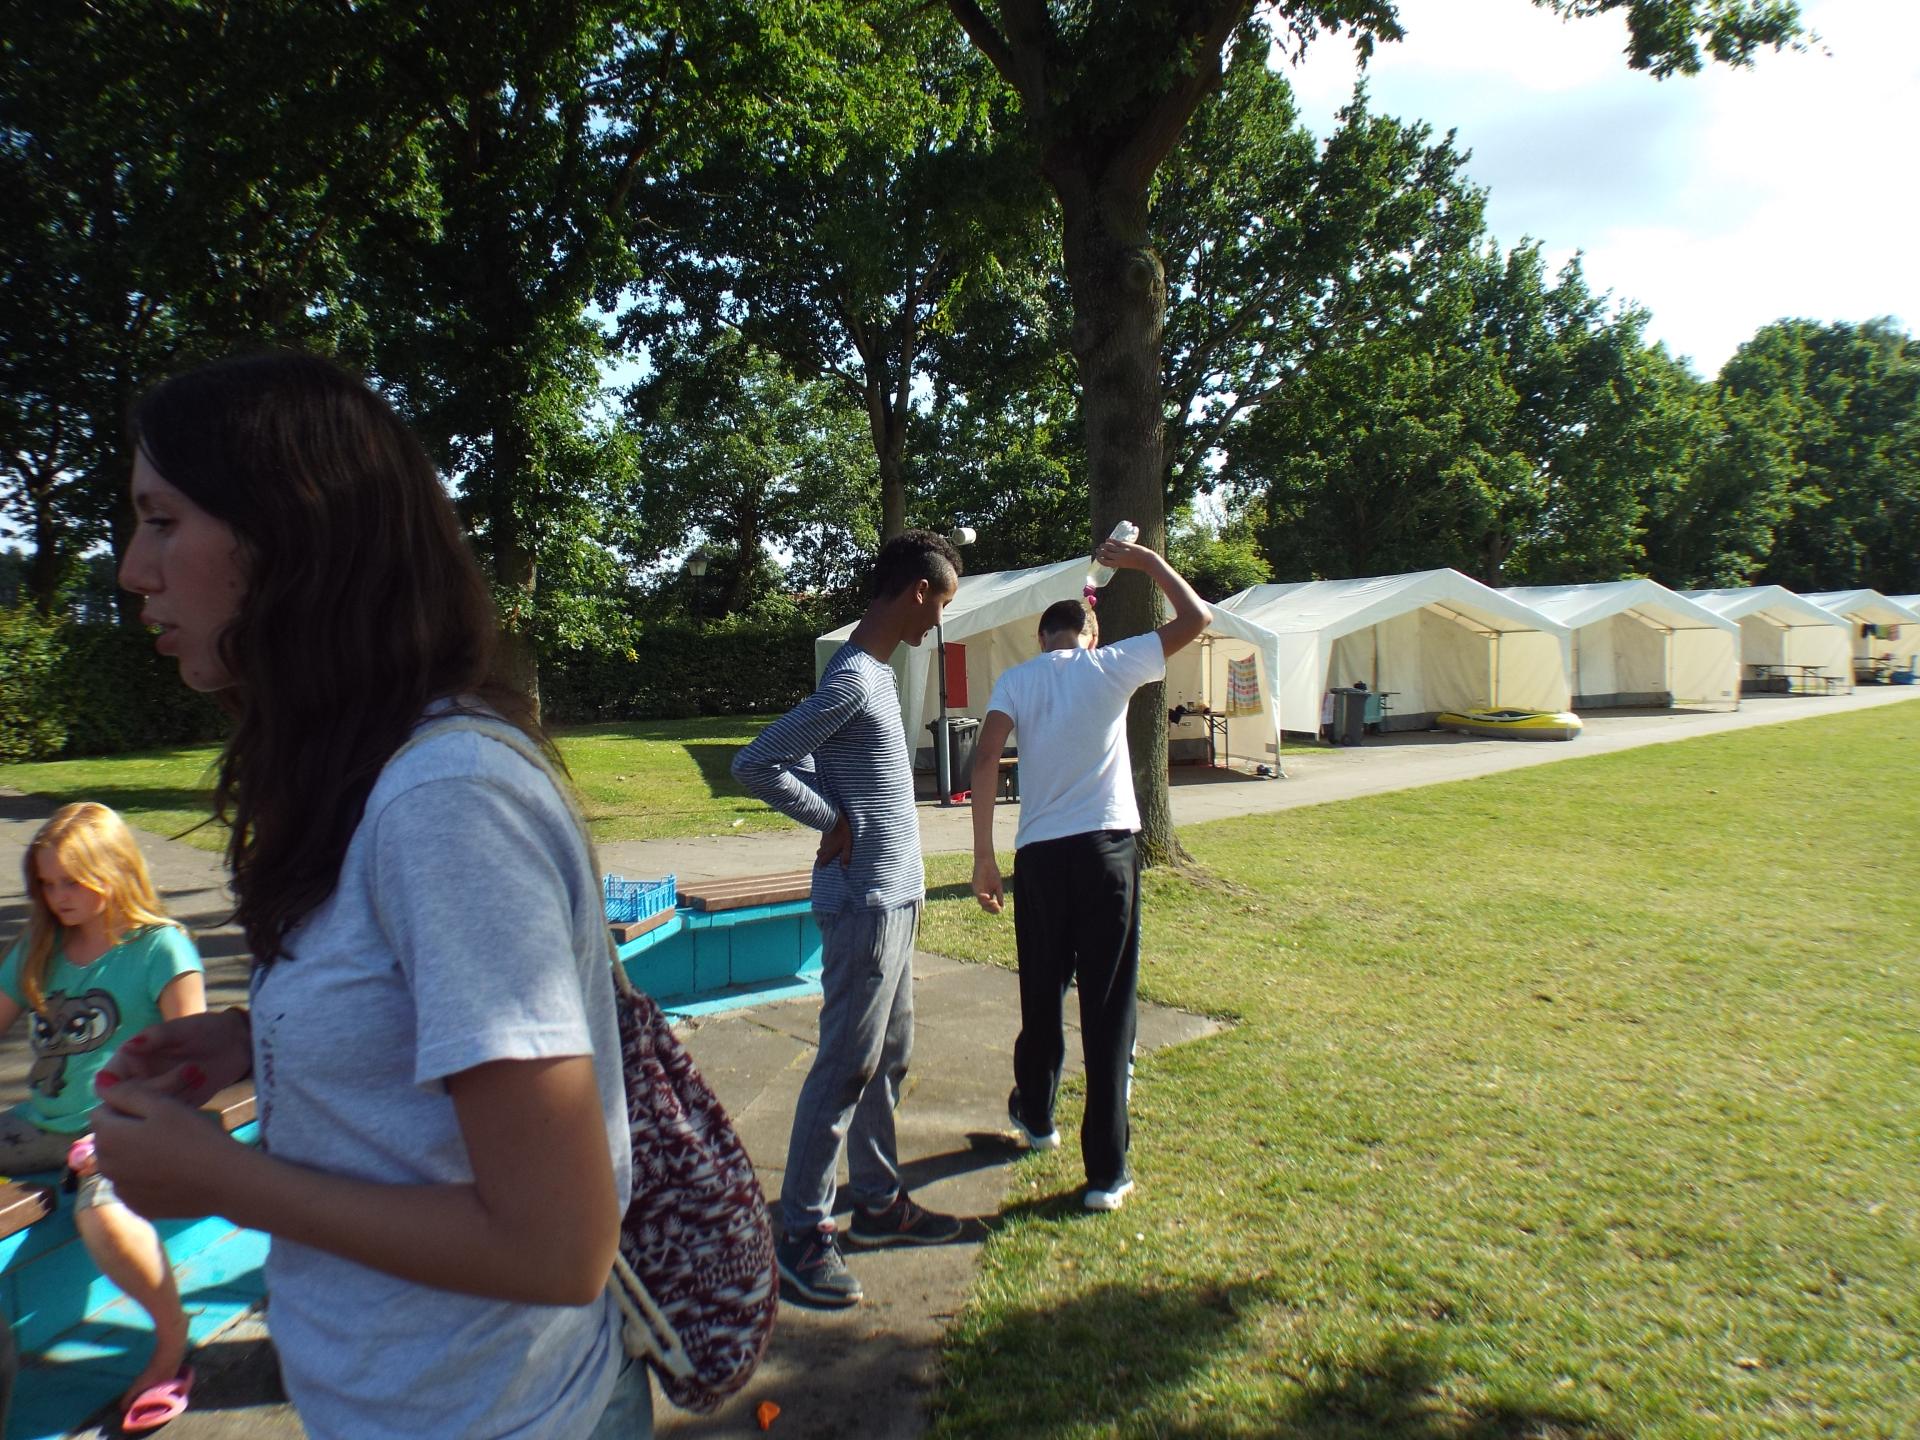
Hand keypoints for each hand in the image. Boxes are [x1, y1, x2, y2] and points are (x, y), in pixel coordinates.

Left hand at [92, 1081, 248, 1218]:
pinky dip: (143, 1177)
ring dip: (134, 1153)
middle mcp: (104, 1166)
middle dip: (127, 1130)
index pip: (101, 1112)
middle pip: (108, 1139)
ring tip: (169, 1150)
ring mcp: (120, 1190)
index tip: (155, 1108)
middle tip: (165, 1126)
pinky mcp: (137, 1206)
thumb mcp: (163, 1105)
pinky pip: (132, 1184)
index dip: (125, 1105)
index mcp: (108, 1137)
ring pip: (119, 1162)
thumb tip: (99, 1083)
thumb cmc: (194, 1136)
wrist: (224, 1181)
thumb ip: (126, 1093)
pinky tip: (170, 1173)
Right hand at [95, 1008, 251, 1107]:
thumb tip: (128, 1046)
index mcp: (129, 1060)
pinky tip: (201, 1082)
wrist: (234, 1043)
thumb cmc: (204, 1029)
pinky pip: (169, 1115)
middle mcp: (137, 1081)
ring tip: (198, 1070)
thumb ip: (155, 1037)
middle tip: (190, 1069)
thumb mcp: (182, 1028)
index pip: (107, 1082)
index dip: (115, 1088)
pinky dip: (186, 1102)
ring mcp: (155, 1097)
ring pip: (148, 1111)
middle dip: (158, 1088)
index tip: (140, 1082)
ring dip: (175, 1093)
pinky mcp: (173, 1108)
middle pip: (127, 1101)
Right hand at [816, 814, 852, 868]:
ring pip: (821, 847)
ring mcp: (823, 839)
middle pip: (820, 854)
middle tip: (820, 862)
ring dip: (822, 851)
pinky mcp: (824, 832)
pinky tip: (827, 842)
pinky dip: (824, 843)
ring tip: (824, 853)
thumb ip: (845, 856)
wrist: (834, 818)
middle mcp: (825, 846)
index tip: (818, 869)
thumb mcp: (847, 845)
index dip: (821, 865)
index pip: (823, 860)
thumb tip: (845, 868)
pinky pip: (822, 840)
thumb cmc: (842, 832)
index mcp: (830, 851)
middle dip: (820, 859)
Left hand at [972, 856, 1003, 914]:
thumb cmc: (992, 872)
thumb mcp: (998, 885)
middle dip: (991, 909)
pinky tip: (988, 896)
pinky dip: (982, 898)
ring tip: (993, 902)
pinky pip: (978, 895)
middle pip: (985, 907)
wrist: (986, 862)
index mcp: (988, 894)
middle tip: (997, 907)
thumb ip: (999, 895)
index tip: (1000, 909)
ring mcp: (978, 891)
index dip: (994, 910)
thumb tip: (1002, 906)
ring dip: (987, 905)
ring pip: (981, 903)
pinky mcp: (975, 886)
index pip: (990, 906)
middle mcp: (982, 894)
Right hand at [1093, 537, 1154, 571]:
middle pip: (1105, 554)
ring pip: (1109, 548)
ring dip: (1103, 546)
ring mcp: (1122, 551)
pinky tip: (1107, 539)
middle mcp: (1118, 558)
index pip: (1105, 563)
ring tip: (1101, 545)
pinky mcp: (1126, 545)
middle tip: (1097, 550)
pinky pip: (1115, 542)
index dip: (1100, 560)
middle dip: (1100, 552)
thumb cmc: (1138, 564)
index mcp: (1118, 564)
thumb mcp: (1127, 565)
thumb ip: (1120, 562)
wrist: (1146, 560)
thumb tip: (1115, 558)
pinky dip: (1110, 541)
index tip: (1097, 557)